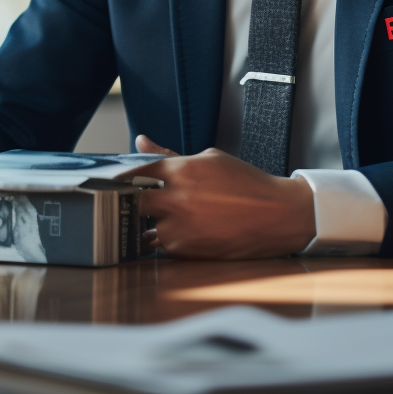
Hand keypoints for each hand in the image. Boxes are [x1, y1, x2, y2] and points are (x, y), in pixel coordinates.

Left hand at [131, 134, 315, 259]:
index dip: (122, 178)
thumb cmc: (244, 184)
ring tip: (171, 216)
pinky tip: (185, 229)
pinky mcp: (186, 252)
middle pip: (131, 203)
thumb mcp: (209, 159)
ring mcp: (179, 229)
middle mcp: (175, 200)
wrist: (275, 215)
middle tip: (140, 201)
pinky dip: (167, 238)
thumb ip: (169, 154)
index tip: (117, 181)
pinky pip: (162, 245)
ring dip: (151, 223)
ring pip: (144, 227)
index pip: (133, 173)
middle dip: (133, 202)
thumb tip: (141, 141)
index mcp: (180, 171)